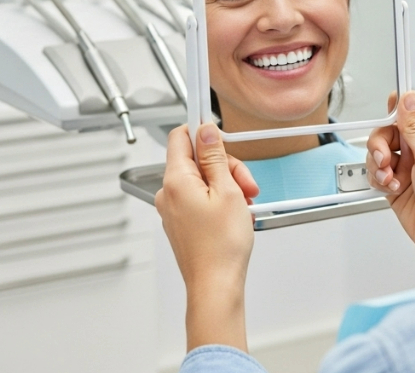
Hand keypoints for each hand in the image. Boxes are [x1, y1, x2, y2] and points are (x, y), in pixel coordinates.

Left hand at [155, 124, 258, 351]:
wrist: (215, 286)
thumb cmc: (221, 247)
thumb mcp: (228, 191)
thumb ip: (215, 157)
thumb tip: (206, 131)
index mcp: (176, 180)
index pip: (180, 136)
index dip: (202, 130)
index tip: (218, 129)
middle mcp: (168, 193)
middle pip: (196, 160)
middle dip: (225, 166)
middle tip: (246, 184)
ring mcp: (173, 209)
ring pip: (201, 180)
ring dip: (226, 185)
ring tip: (244, 203)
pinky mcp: (181, 222)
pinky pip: (199, 198)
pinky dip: (219, 200)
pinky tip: (235, 213)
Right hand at [366, 92, 414, 277]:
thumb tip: (407, 98)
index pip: (411, 108)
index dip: (395, 109)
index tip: (386, 121)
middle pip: (387, 131)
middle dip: (380, 144)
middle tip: (385, 159)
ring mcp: (407, 167)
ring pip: (378, 152)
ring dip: (378, 165)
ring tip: (390, 179)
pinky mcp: (396, 185)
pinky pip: (376, 174)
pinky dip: (378, 180)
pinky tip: (391, 189)